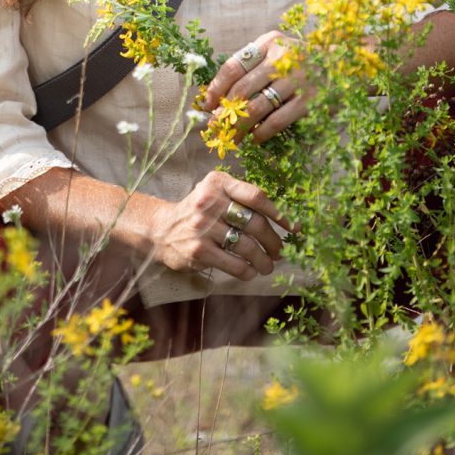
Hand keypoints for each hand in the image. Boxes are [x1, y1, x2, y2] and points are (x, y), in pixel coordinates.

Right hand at [148, 171, 294, 280]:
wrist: (161, 229)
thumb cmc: (198, 211)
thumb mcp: (215, 193)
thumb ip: (241, 197)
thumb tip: (282, 217)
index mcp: (218, 183)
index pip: (256, 196)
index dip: (279, 213)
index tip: (293, 227)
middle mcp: (210, 201)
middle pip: (255, 223)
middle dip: (274, 241)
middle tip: (280, 251)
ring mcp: (203, 227)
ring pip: (247, 246)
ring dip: (264, 260)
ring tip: (268, 266)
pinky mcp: (199, 250)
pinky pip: (234, 264)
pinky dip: (248, 270)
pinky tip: (250, 271)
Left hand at [203, 31, 313, 143]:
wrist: (344, 64)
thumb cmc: (302, 61)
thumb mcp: (278, 51)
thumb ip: (252, 66)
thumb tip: (218, 96)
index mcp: (270, 42)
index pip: (233, 66)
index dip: (217, 88)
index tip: (208, 105)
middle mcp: (283, 58)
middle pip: (242, 89)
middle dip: (224, 112)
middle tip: (216, 127)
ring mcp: (298, 79)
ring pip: (257, 108)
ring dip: (239, 126)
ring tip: (232, 137)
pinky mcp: (311, 100)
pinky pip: (278, 121)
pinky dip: (262, 132)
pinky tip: (255, 138)